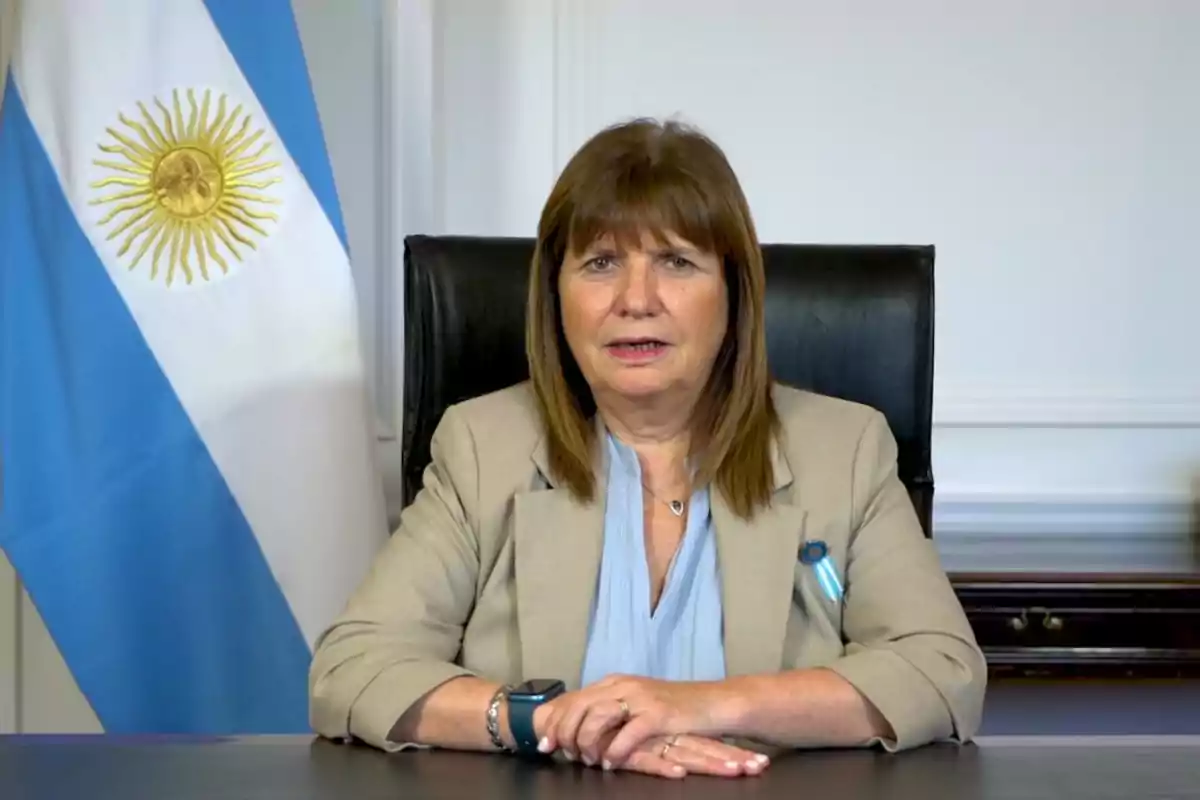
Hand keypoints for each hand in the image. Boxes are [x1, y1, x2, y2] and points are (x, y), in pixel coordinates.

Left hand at [537, 674, 726, 766]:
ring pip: (597, 717)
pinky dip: (614, 751)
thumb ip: (609, 712)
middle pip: (579, 706)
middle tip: (560, 754)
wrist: (712, 702)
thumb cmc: (673, 708)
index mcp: (614, 683)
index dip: (554, 722)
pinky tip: (610, 763)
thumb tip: (578, 731)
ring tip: (587, 759)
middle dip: (563, 732)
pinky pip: (627, 734)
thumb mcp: (635, 705)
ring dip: (586, 741)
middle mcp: (623, 685)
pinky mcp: (657, 714)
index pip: (573, 698)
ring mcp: (640, 698)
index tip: (544, 744)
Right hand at [602, 734, 769, 779]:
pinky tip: (680, 773)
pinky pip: (646, 758)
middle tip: (760, 765)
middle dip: (730, 756)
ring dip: (709, 761)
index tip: (758, 762)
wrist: (562, 717)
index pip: (702, 740)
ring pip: (682, 750)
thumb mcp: (633, 739)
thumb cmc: (598, 732)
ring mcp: (643, 739)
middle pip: (700, 745)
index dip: (729, 750)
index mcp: (664, 730)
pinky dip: (663, 766)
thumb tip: (681, 761)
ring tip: (736, 770)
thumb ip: (654, 747)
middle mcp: (658, 732)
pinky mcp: (623, 748)